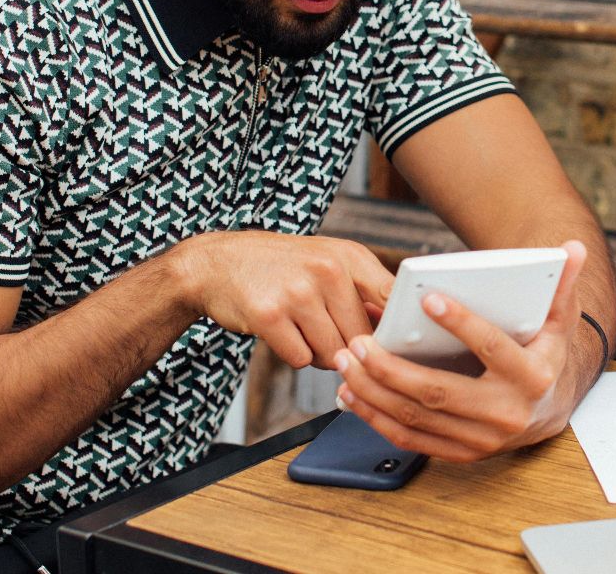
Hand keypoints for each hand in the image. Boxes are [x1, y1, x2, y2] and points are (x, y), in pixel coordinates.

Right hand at [167, 231, 393, 368]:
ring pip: (333, 353)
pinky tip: (281, 331)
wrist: (217, 262)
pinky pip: (302, 360)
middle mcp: (328, 269)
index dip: (398, 330)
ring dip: (320, 354)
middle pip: (362, 338)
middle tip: (326, 332)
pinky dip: (294, 354)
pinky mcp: (270, 315)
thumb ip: (364, 294)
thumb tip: (397, 335)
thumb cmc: (281, 267)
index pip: (394, 299)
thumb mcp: (327, 262)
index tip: (397, 346)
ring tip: (301, 328)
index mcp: (350, 256)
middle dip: (348, 348)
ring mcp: (298, 292)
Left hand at [330, 239, 591, 461]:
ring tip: (346, 362)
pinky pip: (411, 439)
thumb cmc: (543, 356)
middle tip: (360, 341)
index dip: (462, 323)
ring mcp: (481, 439)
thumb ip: (562, 283)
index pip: (492, 347)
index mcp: (531, 376)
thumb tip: (572, 247)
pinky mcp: (460, 454)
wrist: (547, 412)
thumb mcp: (557, 321)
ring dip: (374, 391)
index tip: (428, 299)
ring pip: (417, 417)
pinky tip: (352, 393)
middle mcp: (506, 413)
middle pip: (439, 391)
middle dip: (392, 367)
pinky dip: (376, 418)